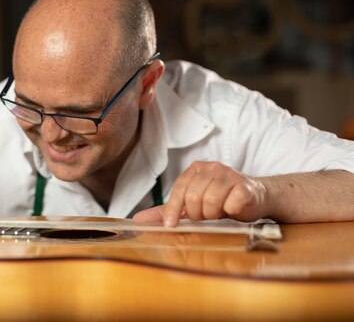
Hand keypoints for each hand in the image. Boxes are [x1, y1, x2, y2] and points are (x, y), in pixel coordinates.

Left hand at [133, 161, 268, 226]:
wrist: (255, 197)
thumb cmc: (221, 200)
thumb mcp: (191, 204)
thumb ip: (166, 210)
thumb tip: (138, 220)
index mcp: (195, 169)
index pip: (179, 189)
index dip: (173, 210)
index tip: (170, 226)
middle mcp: (211, 167)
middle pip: (193, 197)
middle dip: (197, 213)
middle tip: (205, 215)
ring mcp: (230, 174)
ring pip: (211, 201)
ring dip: (213, 214)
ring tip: (218, 212)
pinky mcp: (246, 186)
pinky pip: (231, 202)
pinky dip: (230, 211)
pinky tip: (233, 209)